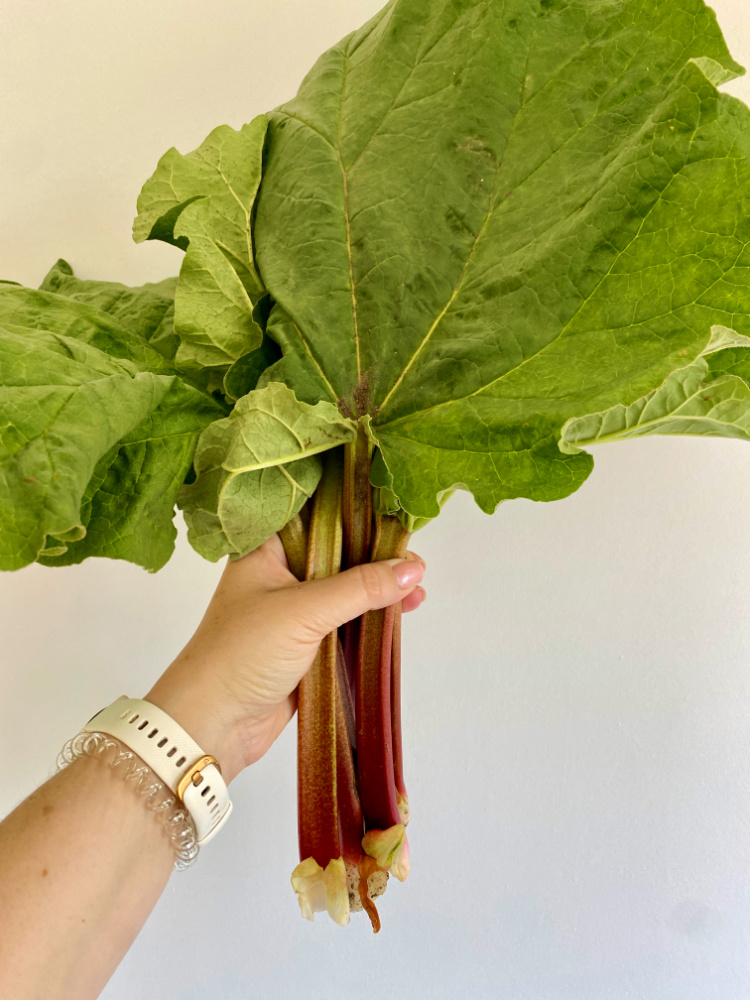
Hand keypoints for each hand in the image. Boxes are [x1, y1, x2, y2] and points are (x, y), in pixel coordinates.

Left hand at [146, 535, 425, 781]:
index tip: (396, 510)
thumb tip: (413, 568)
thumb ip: (361, 588)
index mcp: (266, 548)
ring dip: (379, 589)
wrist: (212, 723)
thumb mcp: (304, 610)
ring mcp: (293, 609)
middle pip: (338, 552)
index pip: (316, 514)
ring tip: (417, 589)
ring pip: (345, 588)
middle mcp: (279, 572)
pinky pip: (346, 622)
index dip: (354, 510)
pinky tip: (400, 614)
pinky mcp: (305, 643)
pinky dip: (372, 618)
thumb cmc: (241, 653)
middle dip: (376, 554)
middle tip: (414, 559)